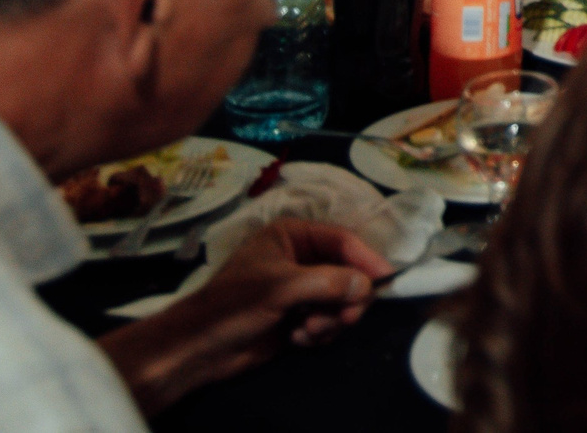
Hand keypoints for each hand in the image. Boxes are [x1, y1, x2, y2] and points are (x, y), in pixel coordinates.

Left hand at [105, 218, 389, 414]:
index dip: (366, 259)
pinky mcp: (299, 316)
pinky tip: (297, 338)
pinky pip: (329, 320)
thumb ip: (329, 283)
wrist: (199, 349)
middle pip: (348, 273)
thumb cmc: (234, 305)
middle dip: (345, 299)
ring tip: (308, 331)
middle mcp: (301, 259)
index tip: (386, 280)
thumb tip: (369, 286)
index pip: (343, 241)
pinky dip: (320, 332)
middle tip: (342, 320)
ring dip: (330, 319)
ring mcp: (300, 289)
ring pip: (341, 300)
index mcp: (293, 236)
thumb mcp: (282, 288)